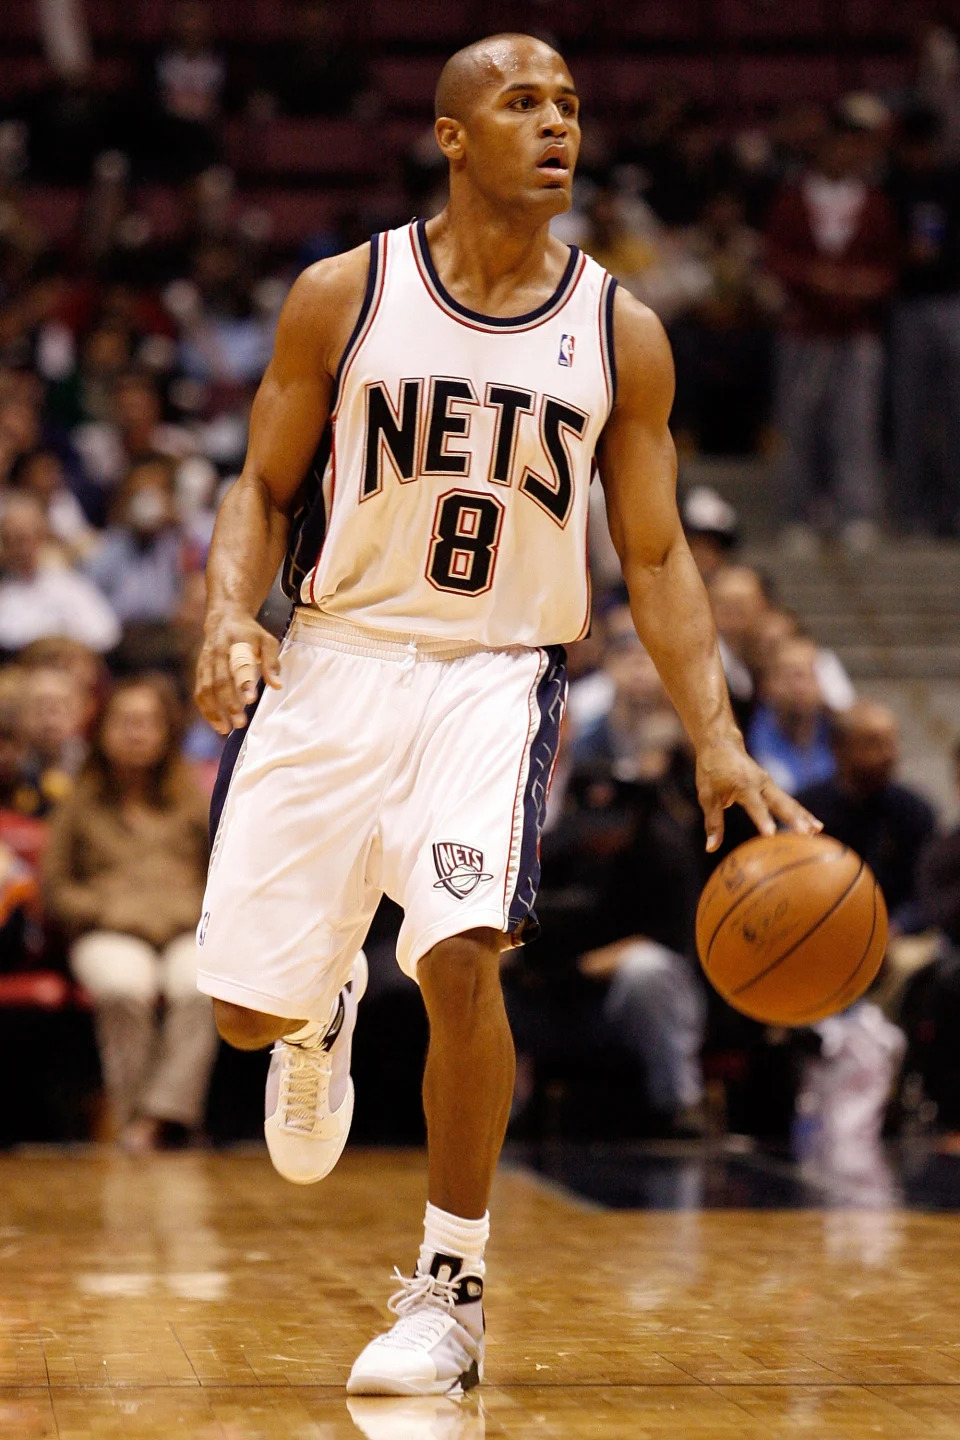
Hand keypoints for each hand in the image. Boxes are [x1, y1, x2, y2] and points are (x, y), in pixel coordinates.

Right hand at [194, 607, 281, 734]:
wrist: (224, 618)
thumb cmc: (250, 634)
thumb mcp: (267, 641)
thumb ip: (271, 662)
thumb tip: (276, 686)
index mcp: (236, 643)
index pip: (239, 665)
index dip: (244, 682)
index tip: (251, 700)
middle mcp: (217, 653)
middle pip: (220, 680)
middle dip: (229, 703)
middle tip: (240, 722)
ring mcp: (206, 662)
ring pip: (206, 688)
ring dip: (214, 710)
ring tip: (225, 729)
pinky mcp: (200, 670)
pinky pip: (199, 692)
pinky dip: (206, 709)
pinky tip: (216, 723)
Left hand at [696, 738, 821, 852]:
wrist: (722, 743)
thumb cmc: (712, 770)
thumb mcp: (707, 796)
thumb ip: (713, 822)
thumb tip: (711, 848)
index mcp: (743, 784)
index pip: (755, 806)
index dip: (762, 820)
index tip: (770, 835)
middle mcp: (761, 783)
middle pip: (781, 803)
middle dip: (794, 819)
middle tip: (806, 833)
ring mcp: (769, 783)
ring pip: (789, 802)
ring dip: (804, 816)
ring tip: (817, 831)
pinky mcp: (772, 786)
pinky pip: (789, 801)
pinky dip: (801, 813)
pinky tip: (814, 827)